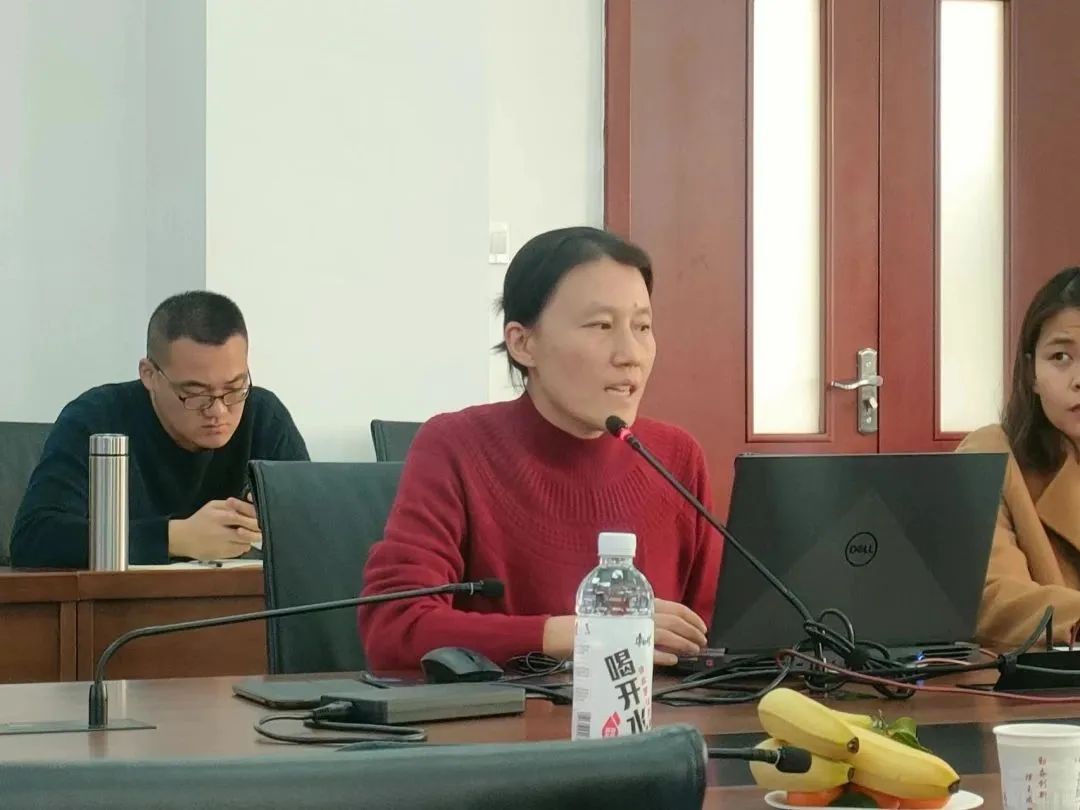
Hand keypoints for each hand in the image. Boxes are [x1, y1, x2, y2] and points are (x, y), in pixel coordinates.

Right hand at [168, 497, 261, 559]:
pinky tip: (236, 541)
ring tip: (244, 533)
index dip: (254, 518)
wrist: (182, 538)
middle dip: (256, 530)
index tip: (258, 516)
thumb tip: (250, 507)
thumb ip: (232, 505)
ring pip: (246, 543)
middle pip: (248, 533)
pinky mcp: (221, 556)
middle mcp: (221, 532)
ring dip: (249, 538)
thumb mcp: (213, 505)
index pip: (242, 517)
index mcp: (219, 517)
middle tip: (257, 527)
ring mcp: (222, 546)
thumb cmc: (200, 520)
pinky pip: (240, 551)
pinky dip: (242, 546)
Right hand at [543, 599, 706, 666]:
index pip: (676, 608)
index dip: (692, 617)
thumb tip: (670, 629)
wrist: (570, 632)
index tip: (702, 627)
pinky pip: (650, 652)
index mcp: (642, 603)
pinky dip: (664, 656)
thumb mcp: (625, 615)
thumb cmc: (598, 623)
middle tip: (702, 642)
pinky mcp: (624, 646)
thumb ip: (645, 618)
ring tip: (694, 651)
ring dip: (684, 645)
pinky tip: (674, 661)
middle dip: (693, 633)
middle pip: (676, 622)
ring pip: (668, 636)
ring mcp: (633, 630)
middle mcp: (641, 614)